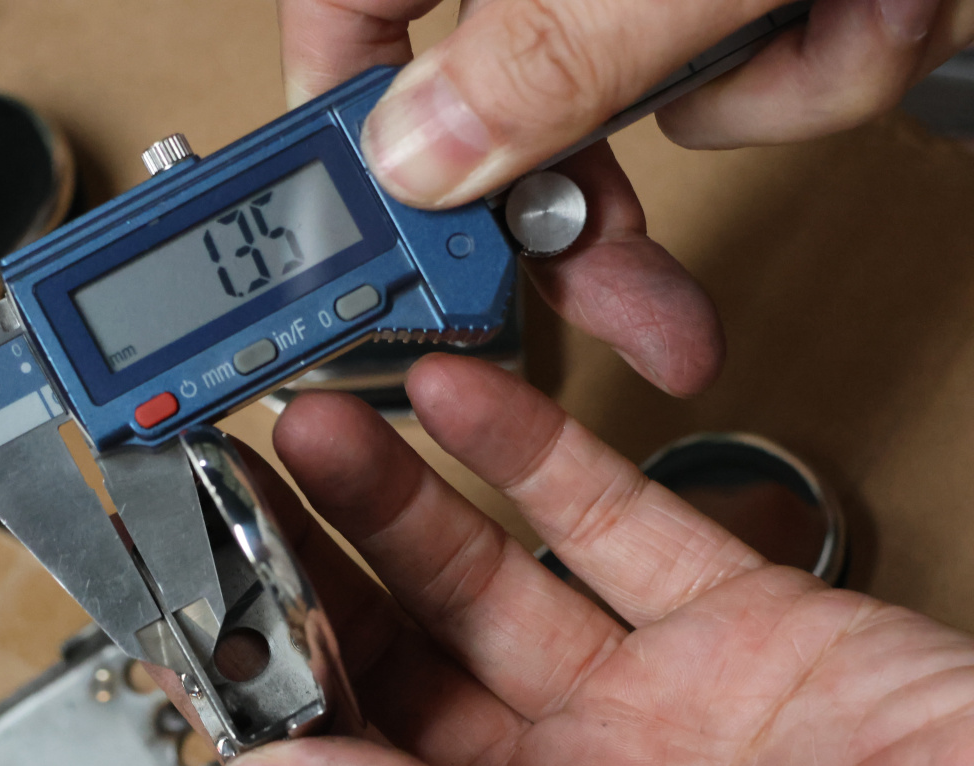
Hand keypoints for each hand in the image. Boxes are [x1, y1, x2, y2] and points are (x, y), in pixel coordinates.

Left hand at [215, 355, 973, 765]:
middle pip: (402, 670)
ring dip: (402, 504)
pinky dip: (535, 461)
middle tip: (244, 497)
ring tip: (319, 430)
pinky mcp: (741, 630)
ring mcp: (650, 711)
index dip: (274, 701)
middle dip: (321, 578)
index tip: (208, 612)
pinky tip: (458, 409)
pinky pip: (613, 527)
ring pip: (491, 583)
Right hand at [277, 0, 973, 394]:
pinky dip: (826, 58)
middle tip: (638, 309)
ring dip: (767, 89)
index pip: (345, 25)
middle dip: (603, 206)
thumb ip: (546, 54)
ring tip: (846, 1)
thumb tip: (417, 161)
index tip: (397, 259)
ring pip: (645, 100)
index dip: (355, 148)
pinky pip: (751, 74)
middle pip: (499, 102)